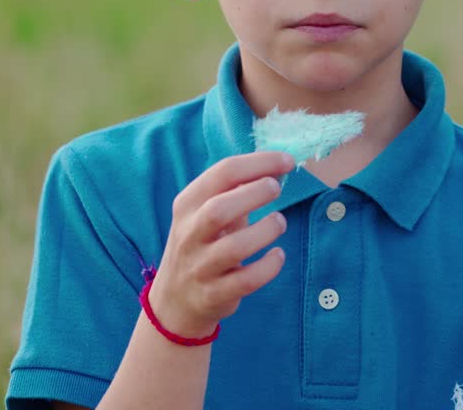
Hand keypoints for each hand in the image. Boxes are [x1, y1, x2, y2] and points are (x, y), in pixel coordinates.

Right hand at [148, 151, 294, 337]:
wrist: (175, 301)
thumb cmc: (202, 245)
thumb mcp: (206, 213)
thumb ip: (235, 192)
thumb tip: (276, 166)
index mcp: (188, 204)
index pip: (222, 173)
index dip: (259, 163)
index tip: (287, 161)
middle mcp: (189, 234)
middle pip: (219, 209)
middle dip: (254, 193)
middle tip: (277, 188)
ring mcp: (200, 266)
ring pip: (233, 248)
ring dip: (265, 231)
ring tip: (279, 221)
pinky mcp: (214, 295)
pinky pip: (246, 281)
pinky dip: (268, 266)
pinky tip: (278, 255)